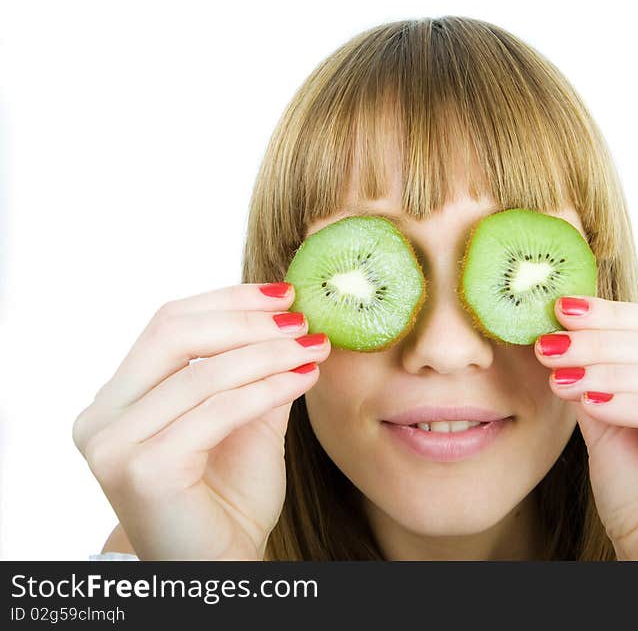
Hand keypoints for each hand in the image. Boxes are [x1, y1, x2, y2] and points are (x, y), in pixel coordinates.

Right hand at [72, 283, 329, 559]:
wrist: (223, 566)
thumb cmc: (230, 497)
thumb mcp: (246, 419)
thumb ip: (255, 370)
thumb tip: (289, 316)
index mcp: (119, 398)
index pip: (168, 323)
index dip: (228, 300)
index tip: (284, 293)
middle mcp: (103, 417)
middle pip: (173, 333)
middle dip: (246, 320)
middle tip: (301, 320)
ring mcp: (115, 445)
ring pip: (202, 373)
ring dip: (268, 353)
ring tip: (313, 348)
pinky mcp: (143, 469)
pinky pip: (217, 411)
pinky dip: (267, 388)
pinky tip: (303, 379)